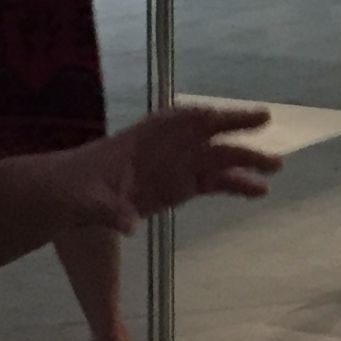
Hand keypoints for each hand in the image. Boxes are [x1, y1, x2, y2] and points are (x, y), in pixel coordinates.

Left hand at [63, 103, 281, 230]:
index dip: (200, 117)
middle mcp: (164, 148)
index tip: (222, 115)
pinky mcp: (177, 187)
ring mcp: (173, 167)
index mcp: (142, 142)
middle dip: (235, 130)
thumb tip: (127, 224)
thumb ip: (109, 211)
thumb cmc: (74, 190)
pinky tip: (257, 191)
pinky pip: (212, 182)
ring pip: (216, 159)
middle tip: (265, 123)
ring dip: (244, 162)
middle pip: (206, 135)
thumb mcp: (87, 202)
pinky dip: (235, 185)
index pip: (177, 121)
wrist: (65, 195)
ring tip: (275, 169)